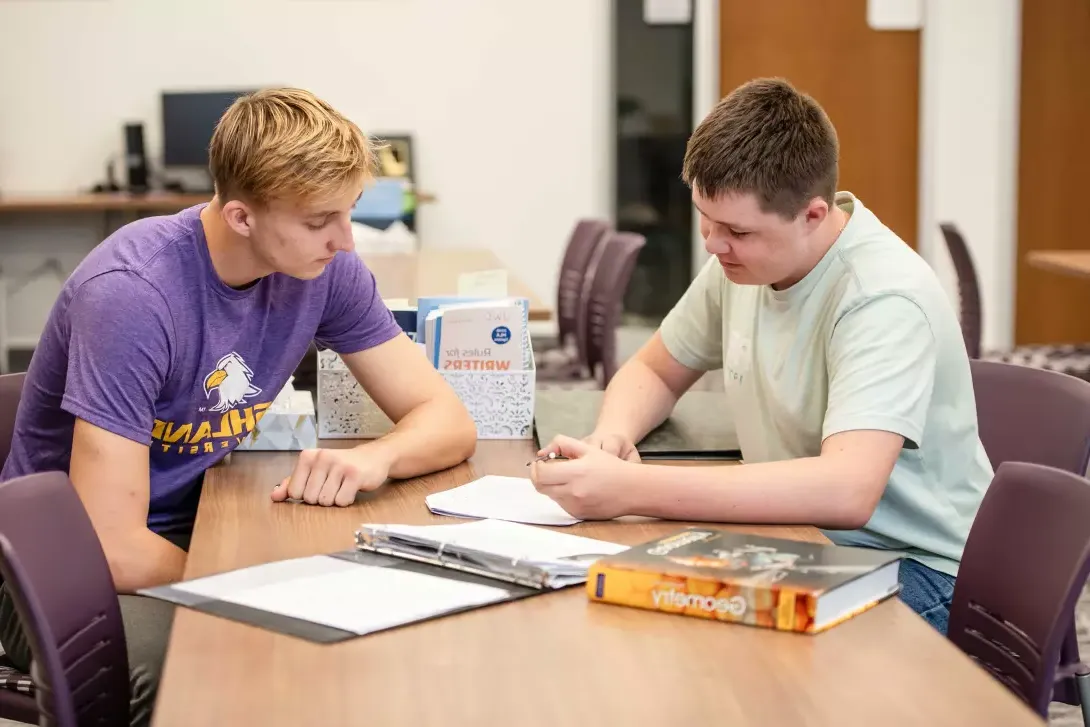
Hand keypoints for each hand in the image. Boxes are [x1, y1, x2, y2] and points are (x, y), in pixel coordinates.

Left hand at [271, 447, 391, 506]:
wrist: (373, 457)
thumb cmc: (341, 466)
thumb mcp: (315, 471)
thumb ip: (293, 483)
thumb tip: (274, 496)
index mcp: (308, 456)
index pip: (294, 491)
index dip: (305, 495)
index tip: (318, 485)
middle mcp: (322, 458)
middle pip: (309, 498)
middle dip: (321, 498)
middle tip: (333, 486)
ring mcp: (339, 466)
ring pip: (325, 501)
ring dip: (334, 500)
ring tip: (342, 486)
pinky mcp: (355, 475)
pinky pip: (342, 501)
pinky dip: (346, 500)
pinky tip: (351, 489)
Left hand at [530, 435, 639, 519]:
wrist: (632, 490)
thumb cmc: (611, 467)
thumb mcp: (588, 448)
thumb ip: (563, 444)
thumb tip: (542, 451)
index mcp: (575, 473)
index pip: (541, 474)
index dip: (536, 467)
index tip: (540, 462)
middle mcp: (573, 492)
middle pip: (540, 486)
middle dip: (538, 476)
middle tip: (545, 469)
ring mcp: (575, 505)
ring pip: (550, 495)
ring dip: (552, 486)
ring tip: (567, 478)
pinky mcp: (578, 514)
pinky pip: (561, 504)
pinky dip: (562, 496)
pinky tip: (577, 489)